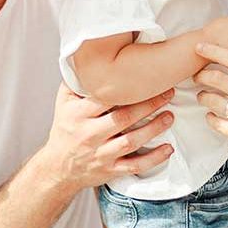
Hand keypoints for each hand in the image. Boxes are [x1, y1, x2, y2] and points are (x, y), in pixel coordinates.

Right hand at [39, 84, 175, 191]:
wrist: (57, 167)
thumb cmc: (65, 130)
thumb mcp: (63, 103)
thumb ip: (76, 82)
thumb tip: (89, 57)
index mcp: (79, 115)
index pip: (105, 98)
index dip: (128, 87)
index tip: (147, 78)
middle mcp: (90, 134)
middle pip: (123, 118)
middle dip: (148, 105)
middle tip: (168, 93)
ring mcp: (101, 154)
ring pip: (131, 141)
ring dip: (154, 129)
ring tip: (170, 116)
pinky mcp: (110, 170)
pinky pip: (134, 166)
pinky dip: (153, 159)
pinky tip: (168, 149)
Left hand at [194, 42, 227, 167]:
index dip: (214, 51)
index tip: (200, 47)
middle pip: (218, 78)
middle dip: (201, 75)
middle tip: (197, 76)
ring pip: (214, 101)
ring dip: (203, 97)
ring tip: (204, 97)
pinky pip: (217, 123)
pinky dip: (210, 118)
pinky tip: (212, 115)